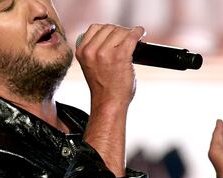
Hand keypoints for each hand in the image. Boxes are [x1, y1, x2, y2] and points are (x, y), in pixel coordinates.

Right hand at [77, 24, 144, 176]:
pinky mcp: (120, 56)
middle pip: (109, 28)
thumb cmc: (103, 88)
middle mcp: (91, 51)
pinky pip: (131, 36)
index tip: (115, 35)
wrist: (108, 104)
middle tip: (126, 39)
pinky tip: (140, 34)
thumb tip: (112, 34)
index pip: (95, 28)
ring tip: (132, 39)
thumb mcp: (91, 66)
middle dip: (119, 32)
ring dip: (128, 34)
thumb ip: (95, 50)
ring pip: (120, 31)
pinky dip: (138, 32)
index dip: (107, 30)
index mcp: (81, 52)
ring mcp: (105, 53)